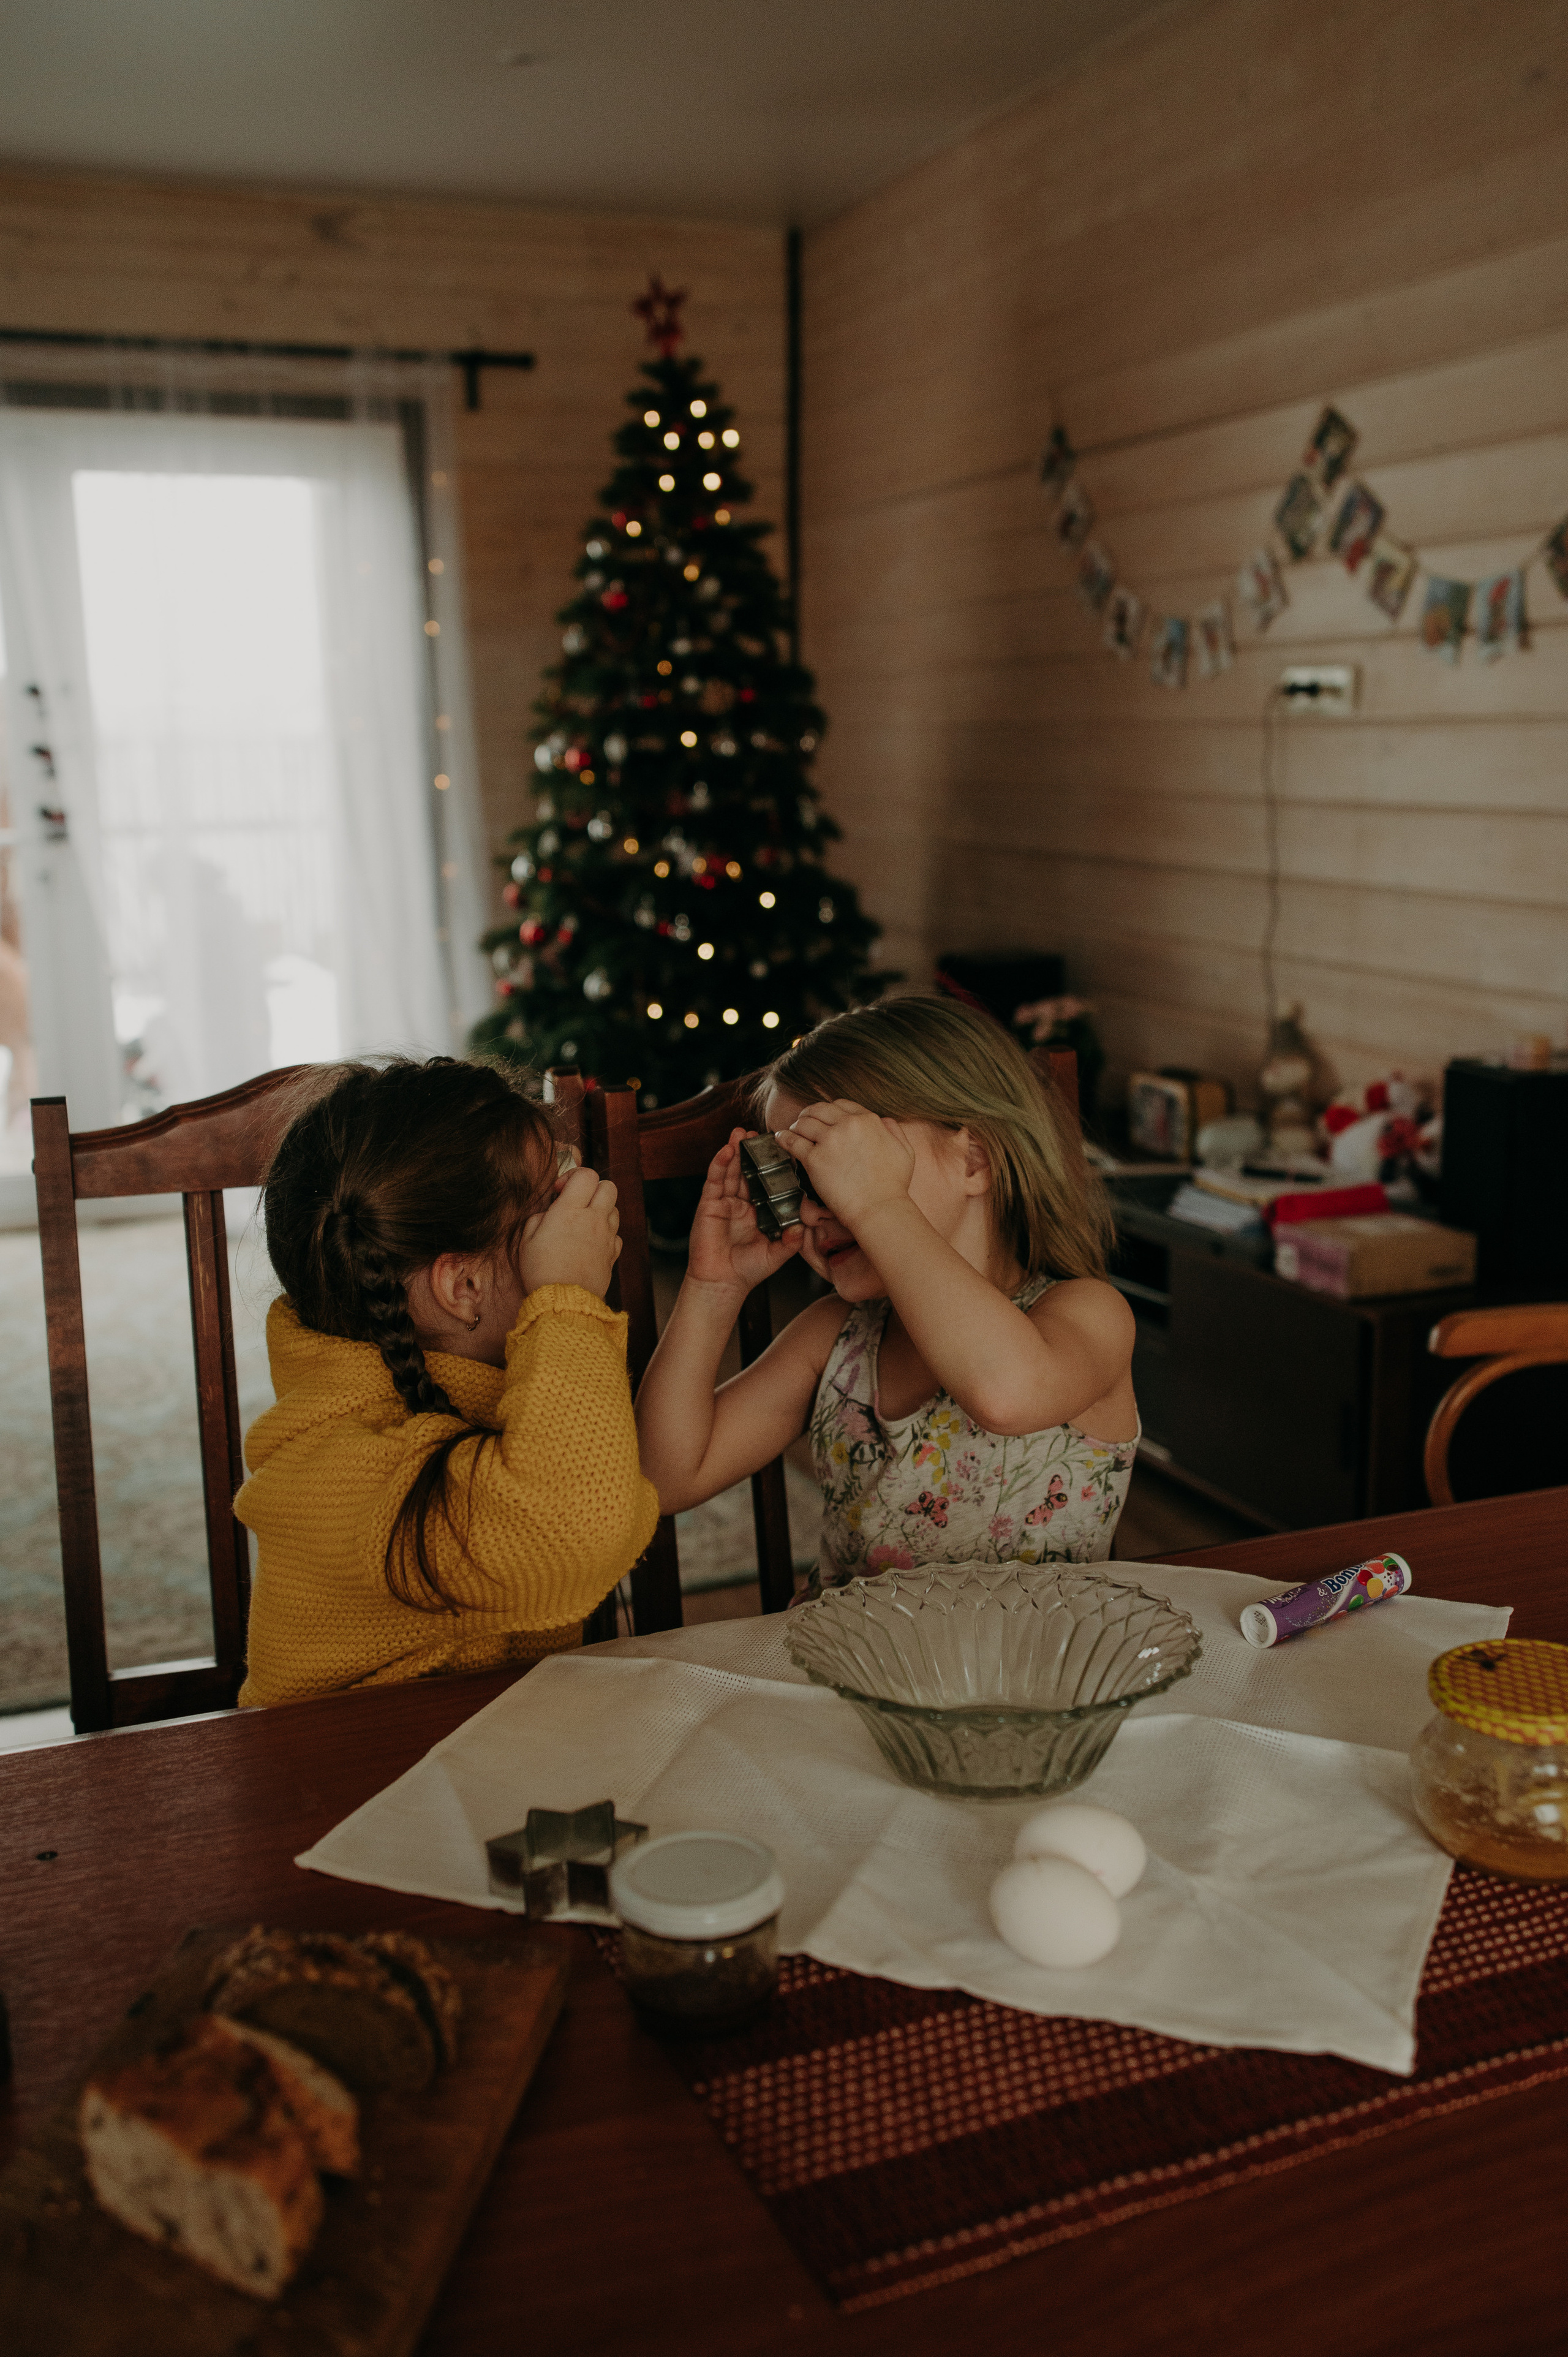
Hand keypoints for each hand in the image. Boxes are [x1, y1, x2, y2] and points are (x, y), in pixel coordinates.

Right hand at [519, 1164, 621, 1298]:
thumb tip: (550, 1212)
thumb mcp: (526, 1239)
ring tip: (583, 1224)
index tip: (560, 1191)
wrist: (563, 1302)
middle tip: (577, 1203)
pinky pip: (616, 1235)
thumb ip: (539, 1217)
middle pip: (609, 1187)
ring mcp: (606, 1236)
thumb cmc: (541, 1270)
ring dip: (601, 1210)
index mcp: (570, 1210)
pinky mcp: (612, 1254)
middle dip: (593, 1189)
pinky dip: (607, 1234)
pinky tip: (591, 1243)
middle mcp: (593, 1219)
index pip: (587, 1175)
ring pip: (615, 1209)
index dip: (573, 1176)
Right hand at [687, 1127, 802, 1295]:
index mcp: (758, 1210)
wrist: (723, 1284)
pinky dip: (719, 1164)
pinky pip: (714, 1181)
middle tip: (759, 1133)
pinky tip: (725, 1151)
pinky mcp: (709, 1204)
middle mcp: (741, 1203)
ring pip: (730, 1170)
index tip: (781, 1148)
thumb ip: (791, 1240)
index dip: (771, 1166)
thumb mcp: (777, 1254)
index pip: (765, 1182)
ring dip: (734, 1150)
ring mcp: (724, 1202)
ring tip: (741, 1132)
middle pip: (747, 1171)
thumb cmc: (748, 1270)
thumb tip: (804, 1225)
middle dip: (751, 1151)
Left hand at [771, 1099, 914, 1229]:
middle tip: (804, 1121)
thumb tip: (883, 1121)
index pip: (842, 1105)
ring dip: (797, 1125)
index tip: (825, 1118)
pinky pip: (792, 1141)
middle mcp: (848, 1125)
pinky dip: (784, 1137)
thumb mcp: (905, 1150)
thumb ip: (894, 1130)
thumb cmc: (893, 1185)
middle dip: (810, 1113)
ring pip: (804, 1122)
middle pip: (820, 1109)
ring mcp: (829, 1140)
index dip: (830, 1110)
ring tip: (792, 1131)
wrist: (879, 1208)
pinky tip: (780, 1138)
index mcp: (868, 1120)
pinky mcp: (814, 1159)